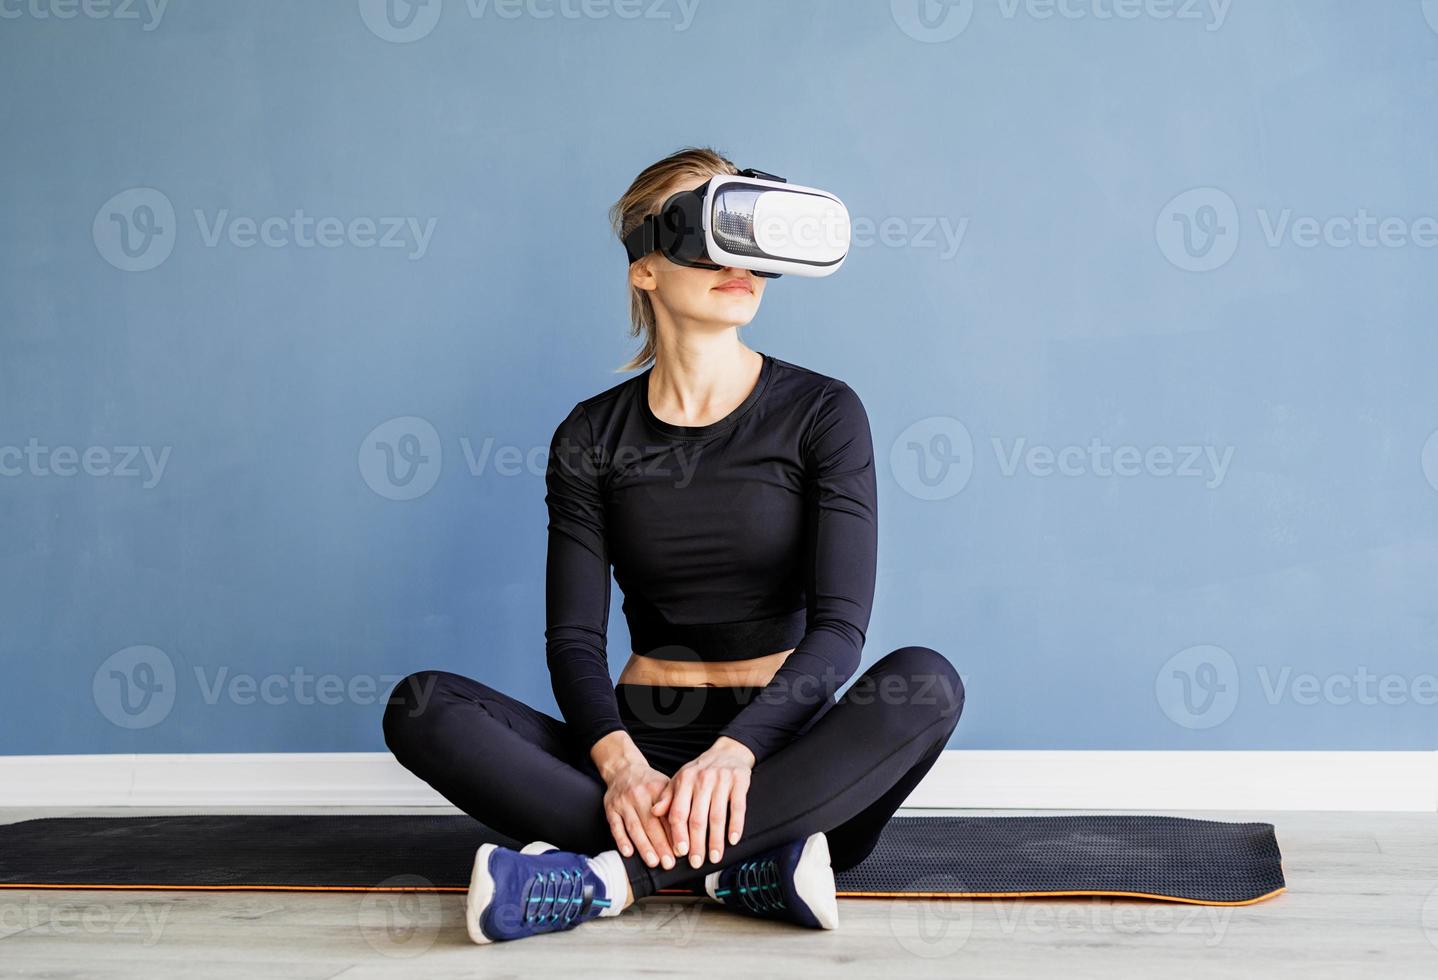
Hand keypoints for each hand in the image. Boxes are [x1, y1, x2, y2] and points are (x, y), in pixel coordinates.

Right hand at [601, 761, 677, 869]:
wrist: (624, 768)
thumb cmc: (649, 783)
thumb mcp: (665, 786)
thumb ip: (674, 806)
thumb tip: (687, 833)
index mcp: (656, 788)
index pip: (667, 814)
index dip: (675, 834)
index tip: (681, 850)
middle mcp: (639, 795)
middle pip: (651, 823)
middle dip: (661, 845)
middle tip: (669, 862)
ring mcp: (623, 802)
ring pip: (634, 827)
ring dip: (644, 846)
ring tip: (653, 862)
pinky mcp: (610, 808)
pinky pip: (615, 826)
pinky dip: (622, 840)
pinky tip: (628, 853)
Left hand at [650, 736, 754, 868]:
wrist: (728, 752)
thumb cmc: (701, 771)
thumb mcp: (680, 780)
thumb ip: (666, 797)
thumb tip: (654, 813)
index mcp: (685, 781)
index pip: (679, 812)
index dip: (678, 834)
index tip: (679, 852)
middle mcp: (702, 780)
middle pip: (698, 818)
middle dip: (697, 843)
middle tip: (696, 862)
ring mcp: (722, 781)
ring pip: (718, 816)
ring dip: (716, 839)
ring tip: (714, 857)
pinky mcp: (740, 782)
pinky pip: (738, 807)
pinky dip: (736, 825)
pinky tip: (733, 839)